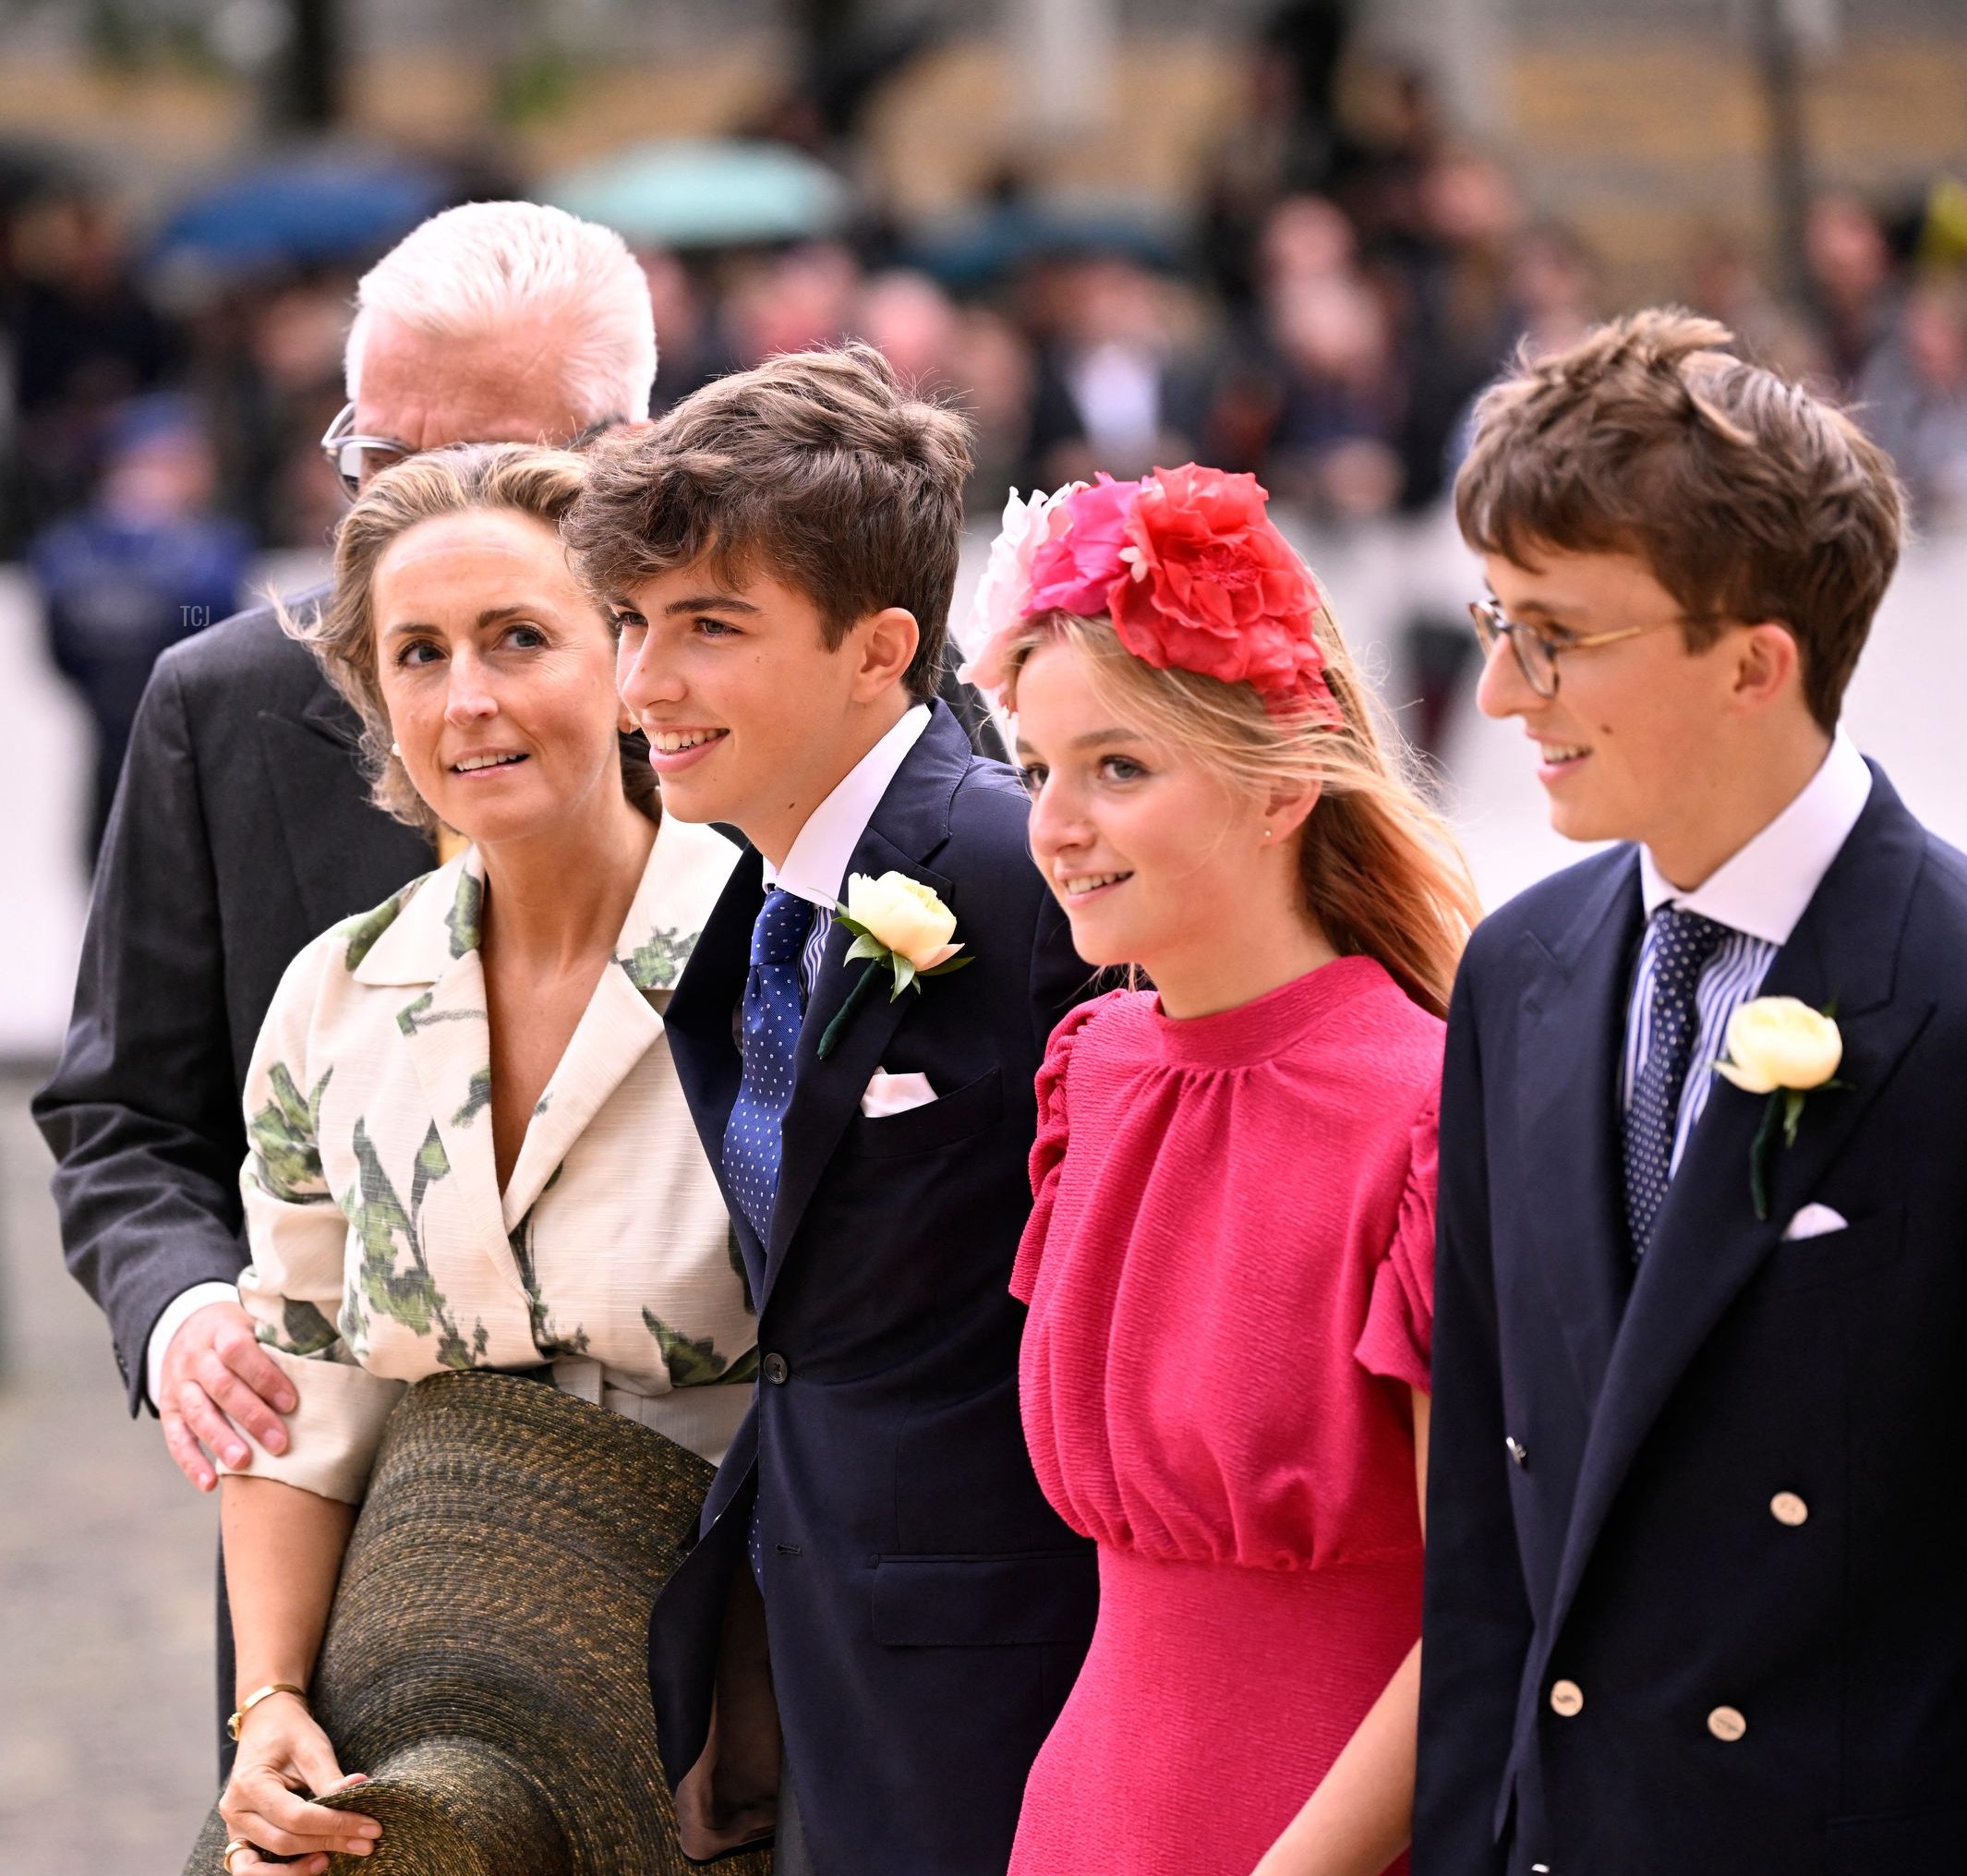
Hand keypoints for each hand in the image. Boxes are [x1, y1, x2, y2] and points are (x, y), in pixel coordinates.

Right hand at [161, 1301, 296, 1490]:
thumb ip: (278, 1342)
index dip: (265, 1377)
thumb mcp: (254, 1323)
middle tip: (279, 1443)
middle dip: (252, 1416)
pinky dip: (191, 1463)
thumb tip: (325, 1364)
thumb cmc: (238, 1331)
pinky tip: (209, 1484)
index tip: (291, 1402)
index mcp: (221, 1330)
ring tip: (244, 1463)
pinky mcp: (168, 1409)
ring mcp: (178, 1384)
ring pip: (197, 1413)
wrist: (186, 1328)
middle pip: (221, 1387)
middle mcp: (195, 1357)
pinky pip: (175, 1438)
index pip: (239, 1350)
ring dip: (221, 1440)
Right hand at [219, 1694, 379, 1870]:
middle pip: (283, 1842)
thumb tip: (361, 1791)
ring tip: (331, 1860)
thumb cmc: (290, 1732)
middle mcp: (236, 1811)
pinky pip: (252, 1867)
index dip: (335, 1825)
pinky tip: (311, 1862)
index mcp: (250, 1784)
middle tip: (366, 1843)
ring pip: (260, 1866)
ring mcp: (234, 1827)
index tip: (370, 1827)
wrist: (266, 1725)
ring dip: (297, 1870)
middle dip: (328, 1843)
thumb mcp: (312, 1747)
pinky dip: (278, 1872)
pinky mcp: (241, 1836)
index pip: (296, 1817)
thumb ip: (331, 1777)